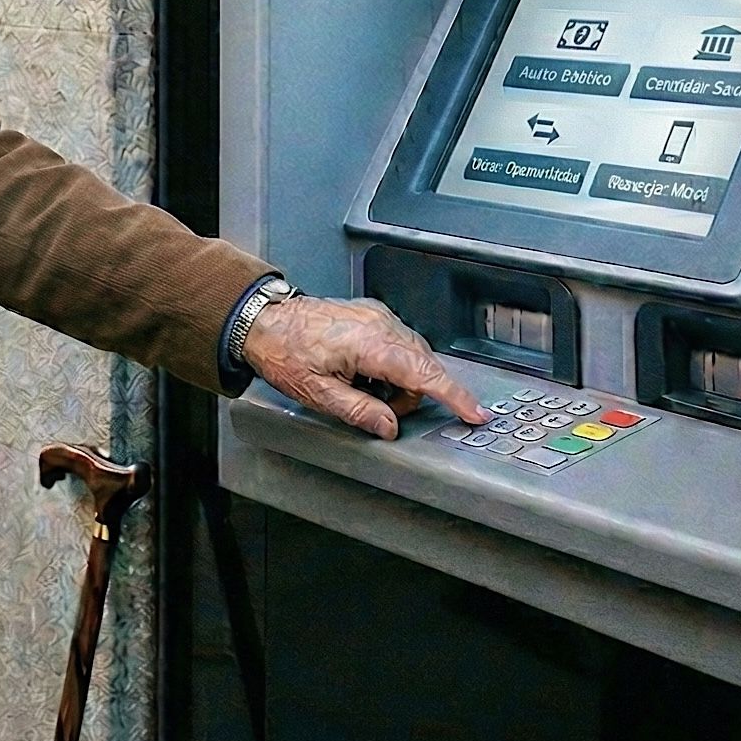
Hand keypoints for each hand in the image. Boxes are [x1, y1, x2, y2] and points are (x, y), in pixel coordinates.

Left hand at [242, 295, 486, 438]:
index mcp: (369, 344)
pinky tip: (364, 372)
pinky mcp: (372, 314)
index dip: (454, 396)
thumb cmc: (285, 352)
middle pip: (423, 367)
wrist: (265, 321)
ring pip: (414, 355)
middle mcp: (379, 324)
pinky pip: (399, 344)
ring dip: (401, 380)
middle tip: (381, 408)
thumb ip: (360, 411)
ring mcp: (377, 315)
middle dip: (412, 395)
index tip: (475, 413)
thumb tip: (390, 427)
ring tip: (365, 388)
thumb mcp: (319, 394)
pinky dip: (392, 364)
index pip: (425, 373)